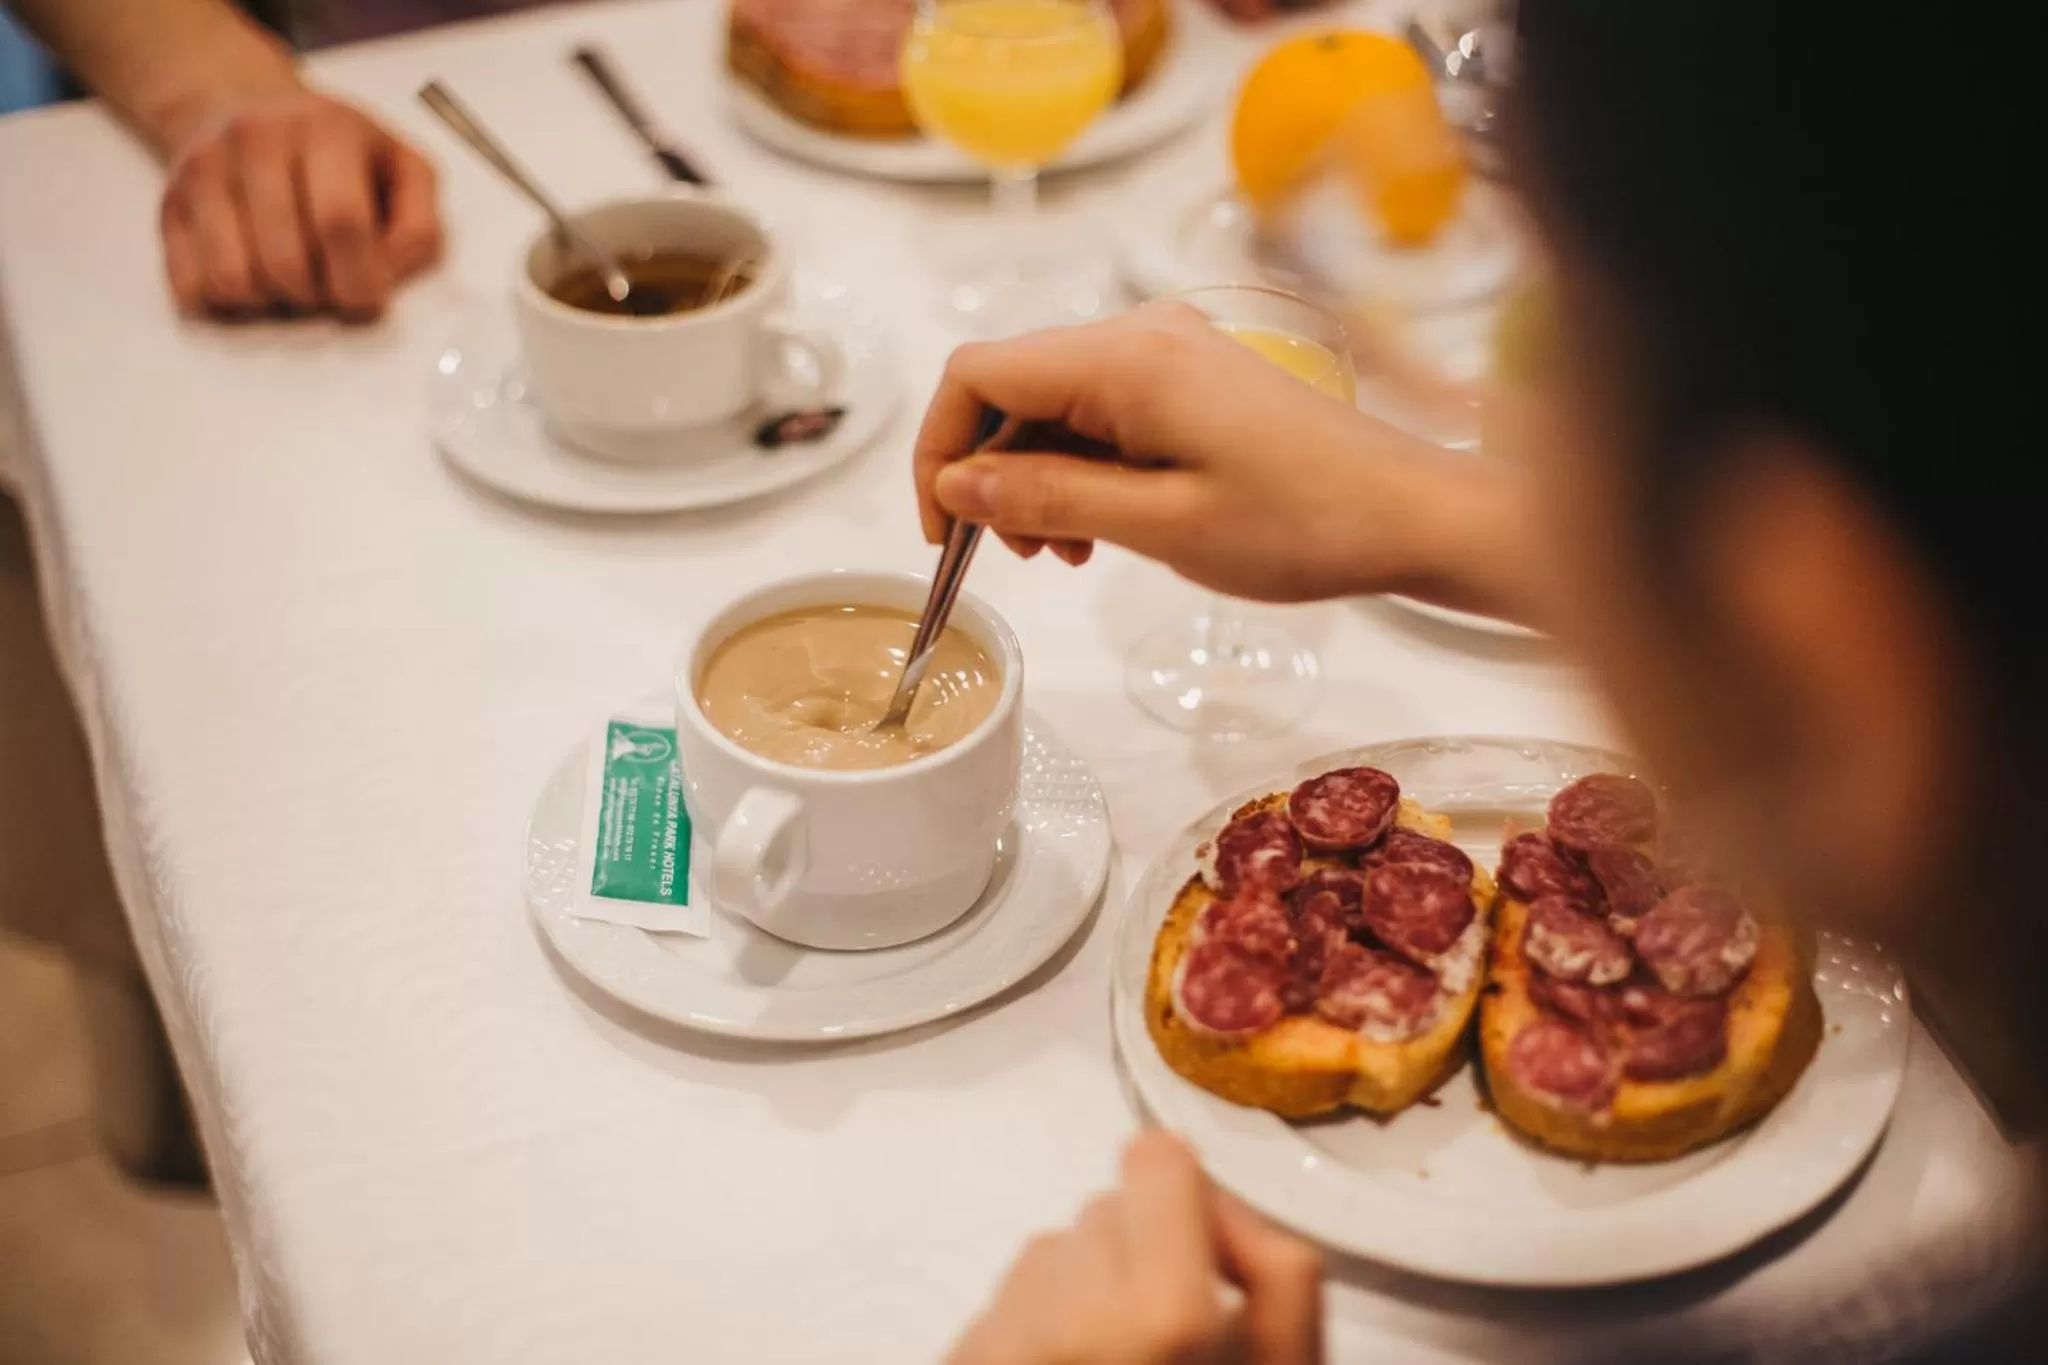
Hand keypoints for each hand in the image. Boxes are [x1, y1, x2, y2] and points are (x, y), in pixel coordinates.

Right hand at [158, 90, 440, 319]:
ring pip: (235, 280)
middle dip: (319, 297)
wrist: (245, 104)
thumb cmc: (338, 152)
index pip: (341, 222)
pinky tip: (252, 275)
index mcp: (325, 130)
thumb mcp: (404, 170)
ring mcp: (204, 170)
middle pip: (287, 261)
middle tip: (331, 287)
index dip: (360, 279)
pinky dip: (227, 301)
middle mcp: (256, 140)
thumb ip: (420, 225)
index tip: (368, 295)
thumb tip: (388, 273)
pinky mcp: (169, 204)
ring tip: (292, 279)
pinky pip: (192, 286)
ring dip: (273, 302)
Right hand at [913, 304, 1512, 605]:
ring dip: (1033, 477)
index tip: (942, 530)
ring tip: (1063, 553)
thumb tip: (957, 486)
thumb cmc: (1302, 523)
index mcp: (1125, 358)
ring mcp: (1167, 352)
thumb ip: (1046, 497)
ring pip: (1051, 402)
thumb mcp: (1158, 525)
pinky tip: (1099, 528)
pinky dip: (1078, 468)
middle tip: (1013, 556)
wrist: (1409, 514)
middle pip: (1010, 386)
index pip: (977, 374)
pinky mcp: (1190, 378)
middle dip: (989, 471)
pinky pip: (1100, 411)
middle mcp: (1139, 334)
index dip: (939, 449)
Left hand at [946, 1132, 1323, 1364]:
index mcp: (1163, 1311)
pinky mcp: (960, 1353)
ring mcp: (1003, 1334)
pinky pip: (1006, 1299)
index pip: (1158, 1158)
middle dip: (1142, 1256)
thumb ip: (1281, 1273)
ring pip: (1056, 1252)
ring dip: (1087, 1293)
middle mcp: (1070, 1309)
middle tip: (1165, 1338)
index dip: (1184, 1198)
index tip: (1200, 1258)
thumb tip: (1227, 1205)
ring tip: (1115, 1362)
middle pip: (1107, 1208)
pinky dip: (1038, 1329)